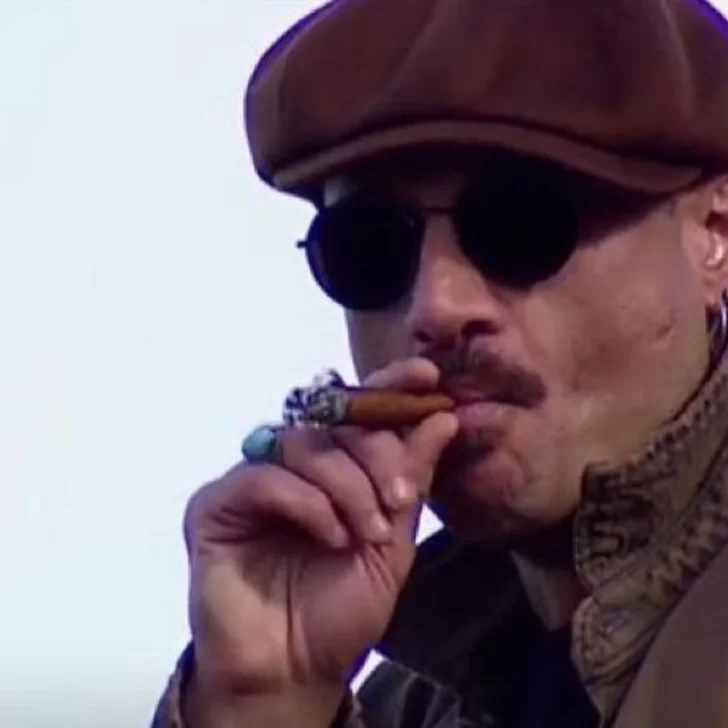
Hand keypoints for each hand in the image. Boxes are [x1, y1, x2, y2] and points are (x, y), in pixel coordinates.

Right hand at [183, 358, 457, 704]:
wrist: (296, 671)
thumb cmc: (343, 608)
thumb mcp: (393, 542)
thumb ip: (411, 479)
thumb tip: (443, 417)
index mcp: (334, 467)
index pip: (357, 411)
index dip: (389, 387)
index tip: (427, 376)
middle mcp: (292, 464)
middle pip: (332, 420)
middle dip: (375, 451)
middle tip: (399, 497)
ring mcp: (252, 479)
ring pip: (302, 443)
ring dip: (345, 483)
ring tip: (367, 531)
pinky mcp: (215, 504)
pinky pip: (262, 477)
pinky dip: (305, 501)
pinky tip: (330, 535)